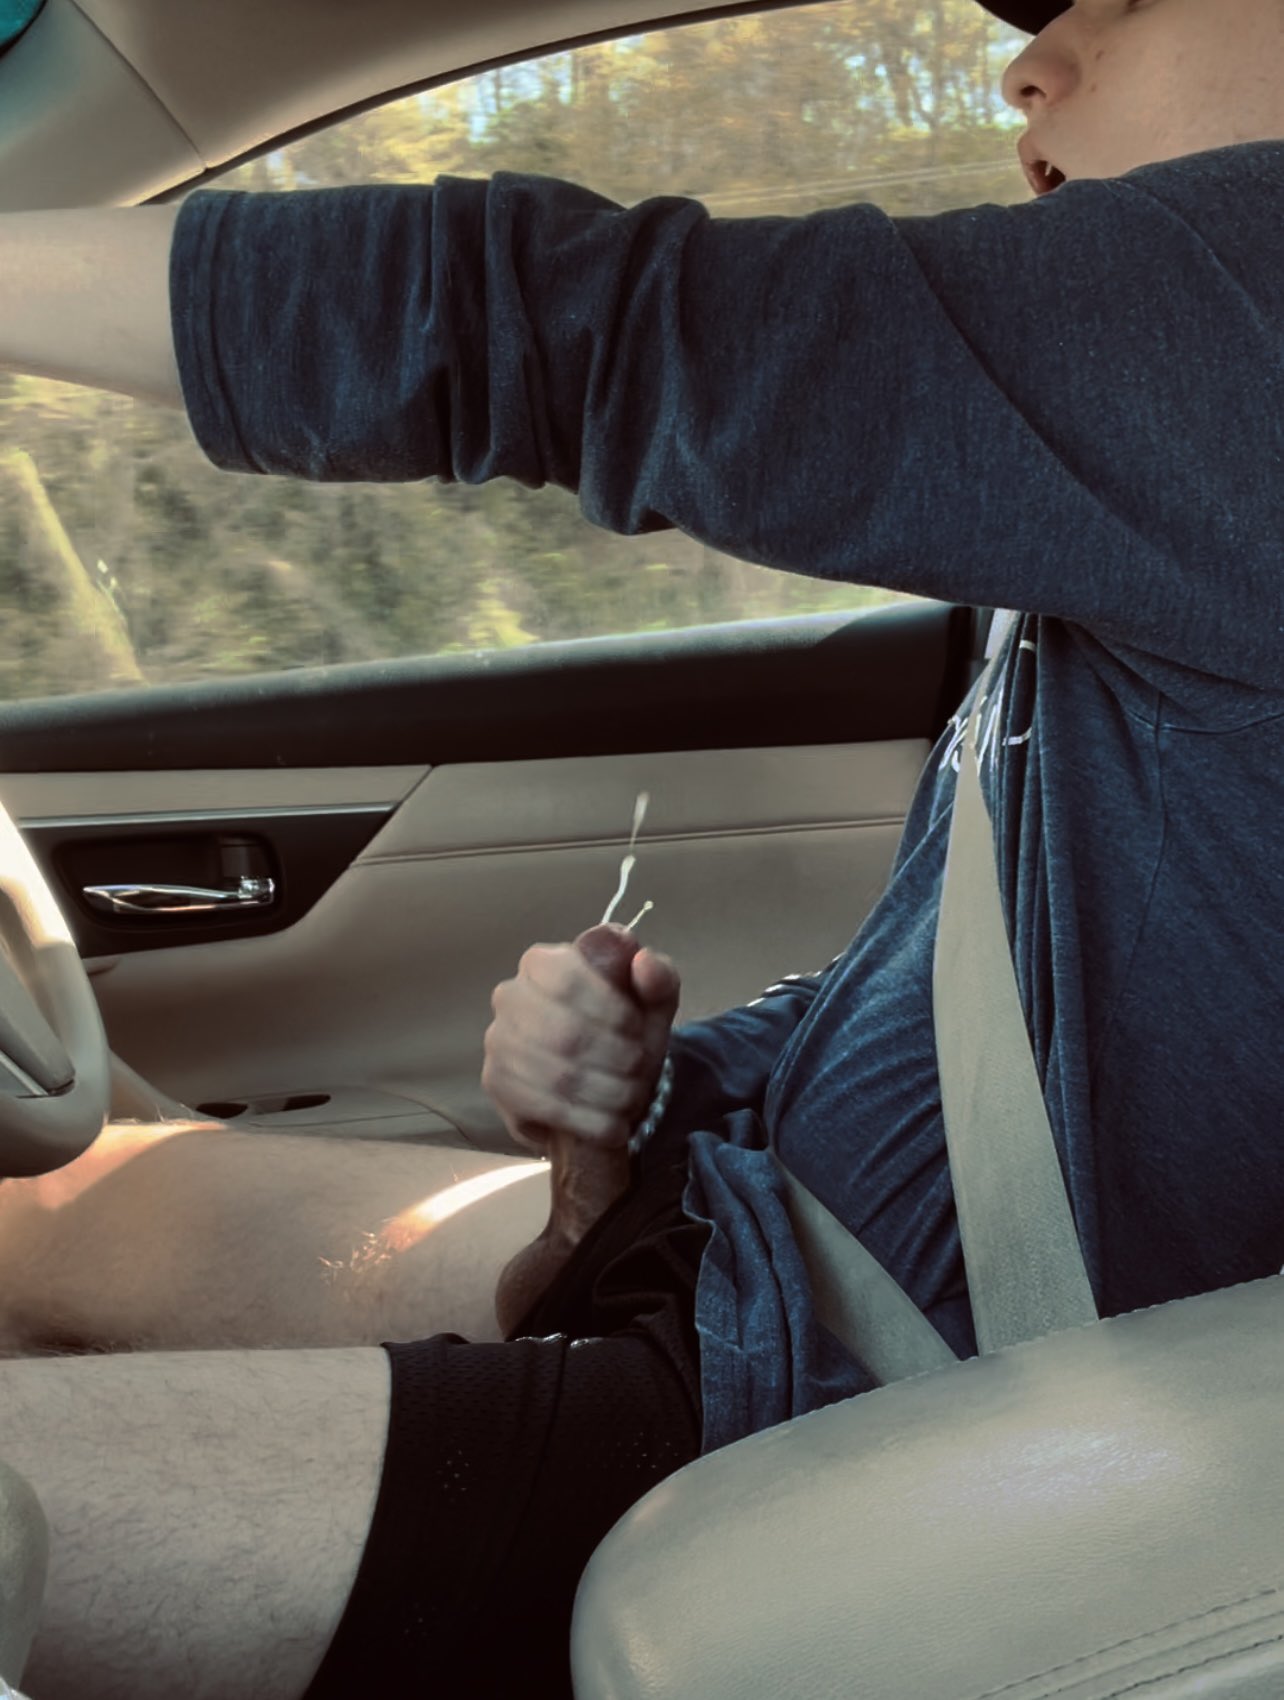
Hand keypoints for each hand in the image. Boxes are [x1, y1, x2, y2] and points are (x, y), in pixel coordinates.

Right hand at [482, 922, 679, 1155]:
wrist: (602, 1085)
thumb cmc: (623, 1033)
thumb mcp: (652, 1003)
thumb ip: (659, 978)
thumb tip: (644, 962)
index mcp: (544, 962)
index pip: (569, 980)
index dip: (611, 1010)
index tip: (637, 1031)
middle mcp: (511, 995)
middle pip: (566, 1031)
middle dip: (614, 1057)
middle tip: (639, 1071)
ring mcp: (498, 1041)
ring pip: (557, 1074)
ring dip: (606, 1093)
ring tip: (630, 1099)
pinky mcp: (496, 1083)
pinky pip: (543, 1106)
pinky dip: (586, 1121)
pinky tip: (610, 1125)